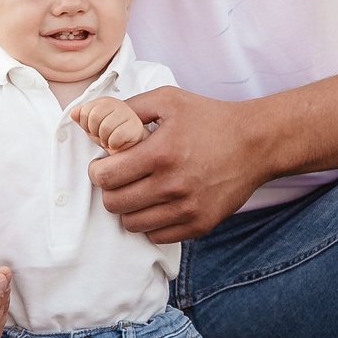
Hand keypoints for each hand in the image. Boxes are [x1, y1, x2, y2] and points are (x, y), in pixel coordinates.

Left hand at [68, 94, 149, 152]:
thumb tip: (74, 112)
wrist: (127, 149)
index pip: (85, 110)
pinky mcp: (136, 127)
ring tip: (109, 139)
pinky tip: (117, 143)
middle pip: (94, 117)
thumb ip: (81, 118)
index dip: (85, 124)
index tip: (93, 129)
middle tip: (102, 136)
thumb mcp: (91, 127)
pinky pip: (116, 136)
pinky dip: (114, 144)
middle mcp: (118, 104)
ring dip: (105, 139)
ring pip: (105, 127)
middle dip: (95, 132)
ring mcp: (129, 114)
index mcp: (105, 102)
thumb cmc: (110, 136)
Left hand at [88, 87, 267, 243]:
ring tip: (139, 189)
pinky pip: (156, 236)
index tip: (105, 164)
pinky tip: (159, 202)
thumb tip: (80, 115)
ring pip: (132, 224)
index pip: (106, 177)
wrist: (256, 143)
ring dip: (129, 207)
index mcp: (162, 152)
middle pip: (114, 203)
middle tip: (121, 177)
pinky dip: (151, 222)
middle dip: (110, 189)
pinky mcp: (200, 224)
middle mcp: (174, 185)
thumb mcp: (167, 101)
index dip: (98, 171)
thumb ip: (122, 109)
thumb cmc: (209, 118)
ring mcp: (187, 209)